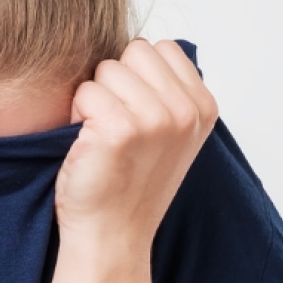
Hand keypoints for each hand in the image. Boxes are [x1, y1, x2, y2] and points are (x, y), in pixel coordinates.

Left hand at [55, 39, 217, 255]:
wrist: (112, 235)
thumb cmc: (130, 182)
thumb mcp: (170, 133)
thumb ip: (168, 90)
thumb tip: (142, 47)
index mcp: (203, 106)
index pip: (160, 48)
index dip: (137, 76)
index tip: (137, 116)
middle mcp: (186, 111)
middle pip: (134, 51)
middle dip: (116, 81)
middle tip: (116, 127)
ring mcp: (157, 119)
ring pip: (107, 69)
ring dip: (95, 99)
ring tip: (103, 138)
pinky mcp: (120, 129)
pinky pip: (86, 92)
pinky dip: (78, 116)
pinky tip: (89, 146)